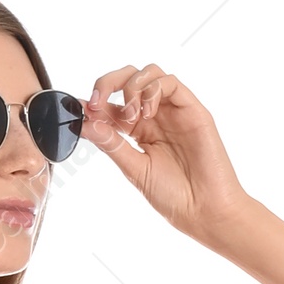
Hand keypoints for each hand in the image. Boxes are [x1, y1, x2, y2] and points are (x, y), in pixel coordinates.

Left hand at [81, 68, 246, 239]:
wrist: (204, 210)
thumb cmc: (174, 197)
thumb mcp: (134, 169)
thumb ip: (112, 144)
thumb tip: (85, 124)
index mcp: (138, 132)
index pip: (112, 105)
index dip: (94, 102)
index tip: (79, 110)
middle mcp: (155, 116)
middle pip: (128, 79)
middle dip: (107, 83)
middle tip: (96, 103)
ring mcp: (173, 111)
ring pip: (149, 73)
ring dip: (131, 88)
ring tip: (131, 117)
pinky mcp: (192, 109)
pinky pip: (170, 82)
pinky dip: (152, 90)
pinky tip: (147, 113)